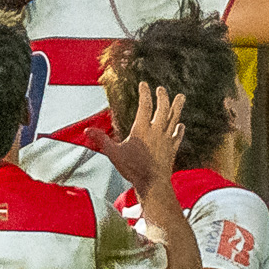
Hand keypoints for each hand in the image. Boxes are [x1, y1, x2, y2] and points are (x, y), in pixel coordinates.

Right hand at [86, 82, 185, 198]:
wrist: (153, 183)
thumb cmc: (133, 169)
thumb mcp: (114, 153)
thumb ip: (101, 140)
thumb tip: (87, 131)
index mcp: (142, 129)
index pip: (145, 105)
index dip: (145, 93)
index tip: (144, 84)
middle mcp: (156, 131)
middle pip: (163, 108)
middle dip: (163, 96)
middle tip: (161, 89)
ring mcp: (166, 139)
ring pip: (174, 118)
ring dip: (177, 107)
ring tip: (180, 96)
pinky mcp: (172, 149)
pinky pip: (178, 136)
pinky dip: (180, 129)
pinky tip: (181, 125)